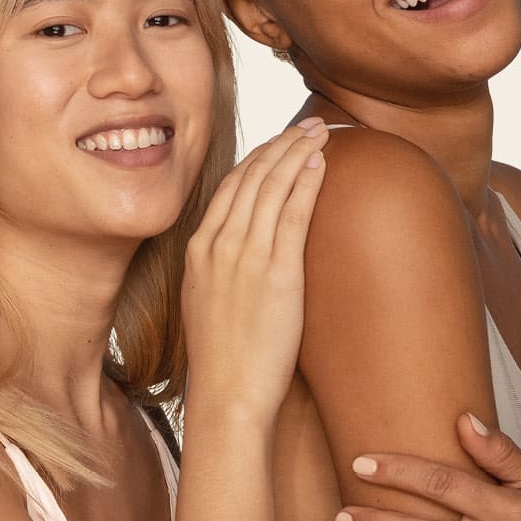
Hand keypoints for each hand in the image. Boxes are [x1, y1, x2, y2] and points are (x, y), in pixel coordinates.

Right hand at [181, 118, 328, 406]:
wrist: (227, 396)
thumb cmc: (224, 360)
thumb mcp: (210, 303)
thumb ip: (223, 271)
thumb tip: (246, 258)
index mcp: (198, 250)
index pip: (228, 187)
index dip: (256, 158)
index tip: (279, 142)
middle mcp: (218, 246)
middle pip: (250, 177)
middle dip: (281, 144)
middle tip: (308, 124)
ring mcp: (245, 257)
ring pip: (272, 186)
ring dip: (298, 152)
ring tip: (321, 132)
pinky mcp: (276, 273)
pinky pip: (293, 214)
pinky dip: (307, 182)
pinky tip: (321, 164)